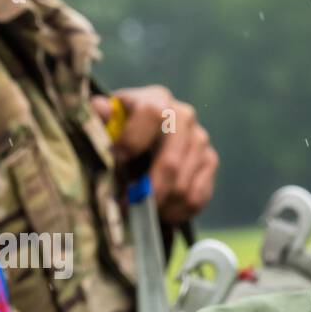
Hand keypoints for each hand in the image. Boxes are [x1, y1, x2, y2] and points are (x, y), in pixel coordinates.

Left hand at [92, 86, 217, 224]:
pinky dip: (176, 212)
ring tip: (141, 211)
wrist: (143, 136)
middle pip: (171, 162)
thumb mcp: (106, 121)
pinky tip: (160, 211)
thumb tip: (101, 108)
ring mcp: (200, 139)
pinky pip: (197, 197)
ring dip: (160, 206)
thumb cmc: (119, 130)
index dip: (132, 141)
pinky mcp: (210, 160)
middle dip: (148, 192)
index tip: (115, 161)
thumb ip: (100, 119)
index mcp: (156, 99)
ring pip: (183, 186)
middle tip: (128, 207)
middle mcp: (184, 116)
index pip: (152, 115)